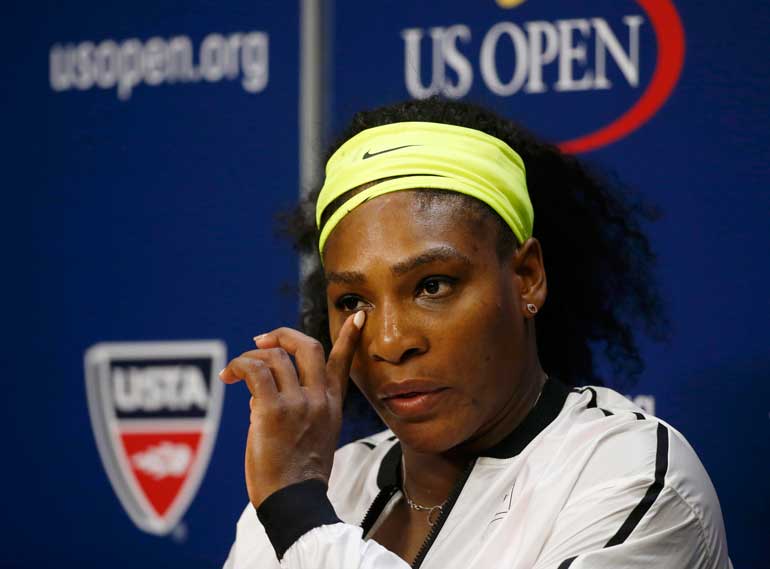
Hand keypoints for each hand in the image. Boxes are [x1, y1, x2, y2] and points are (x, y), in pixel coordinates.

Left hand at [219, 311, 365, 508]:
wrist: (295, 502)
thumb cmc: (296, 474)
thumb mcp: (312, 435)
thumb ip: (296, 406)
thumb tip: (260, 388)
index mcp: (332, 405)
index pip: (344, 363)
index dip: (350, 337)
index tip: (358, 315)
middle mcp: (319, 399)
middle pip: (307, 346)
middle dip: (282, 336)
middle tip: (261, 341)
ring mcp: (299, 404)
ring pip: (274, 358)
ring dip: (249, 358)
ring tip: (234, 373)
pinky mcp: (273, 411)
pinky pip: (254, 372)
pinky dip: (238, 367)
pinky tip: (228, 377)